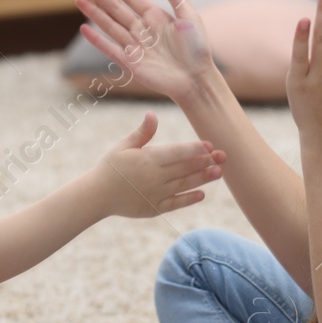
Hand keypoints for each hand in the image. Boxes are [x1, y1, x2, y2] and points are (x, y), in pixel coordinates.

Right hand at [76, 0, 217, 104]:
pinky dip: (97, 40)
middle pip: (116, 9)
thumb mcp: (189, 19)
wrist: (195, 79)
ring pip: (110, 26)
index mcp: (156, 17)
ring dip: (94, 13)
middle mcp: (142, 30)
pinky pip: (110, 49)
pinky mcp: (130, 63)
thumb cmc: (197, 50)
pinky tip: (84, 29)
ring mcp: (135, 46)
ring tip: (79, 0)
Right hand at [89, 111, 225, 218]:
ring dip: (203, 179)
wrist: (97, 195)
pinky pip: (175, 203)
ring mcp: (155, 194)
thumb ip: (142, 133)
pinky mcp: (154, 208)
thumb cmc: (110, 166)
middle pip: (185, 168)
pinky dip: (189, 199)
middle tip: (224, 157)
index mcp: (147, 159)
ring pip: (184, 185)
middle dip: (206, 162)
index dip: (194, 149)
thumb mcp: (123, 146)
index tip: (209, 145)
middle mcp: (154, 177)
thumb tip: (153, 114)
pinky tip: (202, 194)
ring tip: (219, 172)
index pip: (176, 153)